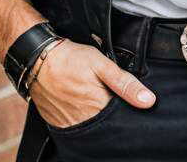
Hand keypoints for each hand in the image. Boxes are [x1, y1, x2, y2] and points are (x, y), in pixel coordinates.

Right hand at [29, 39, 156, 128]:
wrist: (37, 59)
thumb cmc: (71, 58)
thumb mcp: (101, 64)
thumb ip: (125, 83)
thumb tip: (148, 101)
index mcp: (98, 107)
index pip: (121, 119)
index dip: (127, 111)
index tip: (131, 103)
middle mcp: (84, 121)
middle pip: (107, 125)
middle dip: (112, 115)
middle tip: (109, 96)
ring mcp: (70, 125)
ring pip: (92, 127)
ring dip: (97, 117)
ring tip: (96, 99)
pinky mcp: (58, 124)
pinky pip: (76, 128)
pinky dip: (83, 120)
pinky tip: (83, 106)